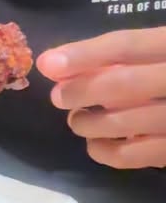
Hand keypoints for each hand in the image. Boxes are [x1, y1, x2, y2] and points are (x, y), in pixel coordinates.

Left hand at [37, 28, 165, 169]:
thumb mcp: (162, 50)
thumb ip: (123, 55)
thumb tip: (60, 64)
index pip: (127, 46)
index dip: (84, 54)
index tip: (48, 63)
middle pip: (124, 83)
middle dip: (83, 90)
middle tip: (59, 97)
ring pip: (126, 121)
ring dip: (89, 123)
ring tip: (77, 120)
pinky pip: (135, 156)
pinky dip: (106, 152)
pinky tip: (95, 144)